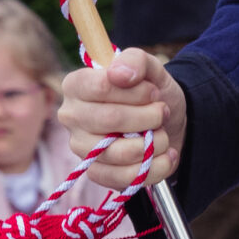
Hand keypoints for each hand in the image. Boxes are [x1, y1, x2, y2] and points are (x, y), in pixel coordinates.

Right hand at [58, 51, 183, 189]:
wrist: (167, 121)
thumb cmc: (151, 91)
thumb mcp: (150, 68)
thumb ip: (135, 60)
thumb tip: (120, 74)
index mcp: (76, 85)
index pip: (102, 87)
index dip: (136, 91)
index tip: (153, 91)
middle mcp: (72, 117)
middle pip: (111, 119)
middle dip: (149, 117)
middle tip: (163, 112)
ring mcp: (81, 147)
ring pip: (118, 152)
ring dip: (153, 143)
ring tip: (163, 134)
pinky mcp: (97, 172)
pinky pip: (124, 177)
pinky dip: (154, 167)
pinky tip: (166, 155)